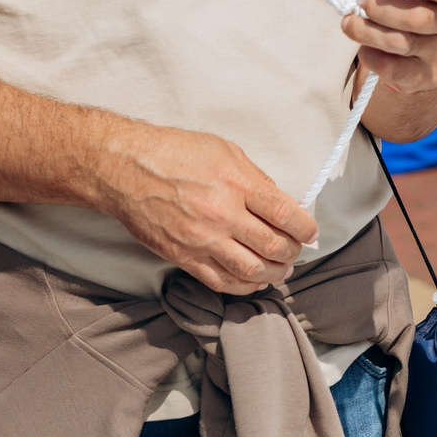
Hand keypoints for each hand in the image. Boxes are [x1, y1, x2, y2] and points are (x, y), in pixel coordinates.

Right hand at [97, 120, 314, 294]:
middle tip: (296, 250)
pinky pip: (221, 282)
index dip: (305, 229)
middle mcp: (222, 215)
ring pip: (251, 271)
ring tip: (281, 270)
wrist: (125, 169)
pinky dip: (244, 286)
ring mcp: (202, 240)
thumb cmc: (175, 153)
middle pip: (274, 247)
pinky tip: (253, 281)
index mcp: (237, 184)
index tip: (311, 233)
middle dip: (293, 252)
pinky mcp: (184, 257)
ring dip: (274, 274)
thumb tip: (281, 202)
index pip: (286, 214)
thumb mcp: (225, 150)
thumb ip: (256, 178)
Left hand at [342, 0, 436, 96]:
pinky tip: (365, 47)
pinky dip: (370, 55)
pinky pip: (393, 69)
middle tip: (362, 2)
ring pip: (401, 43)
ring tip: (349, 24)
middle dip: (380, 9)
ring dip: (366, 31)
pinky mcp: (426, 77)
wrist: (417, 52)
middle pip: (417, 19)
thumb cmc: (405, 4)